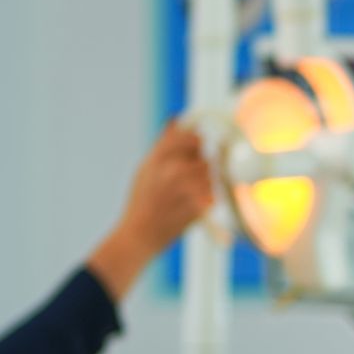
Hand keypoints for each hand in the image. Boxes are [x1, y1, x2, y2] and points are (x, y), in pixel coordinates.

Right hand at [86, 123, 214, 299]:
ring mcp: (187, 189)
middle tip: (190, 176)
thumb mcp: (145, 169)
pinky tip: (192, 205)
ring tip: (188, 193)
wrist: (140, 234)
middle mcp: (173, 170)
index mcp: (158, 158)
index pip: (189, 137)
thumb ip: (163, 145)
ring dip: (206, 182)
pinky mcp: (198, 205)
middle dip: (202, 164)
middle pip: (204, 156)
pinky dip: (207, 198)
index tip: (199, 144)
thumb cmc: (141, 202)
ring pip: (211, 176)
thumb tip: (175, 119)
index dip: (197, 140)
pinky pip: (213, 194)